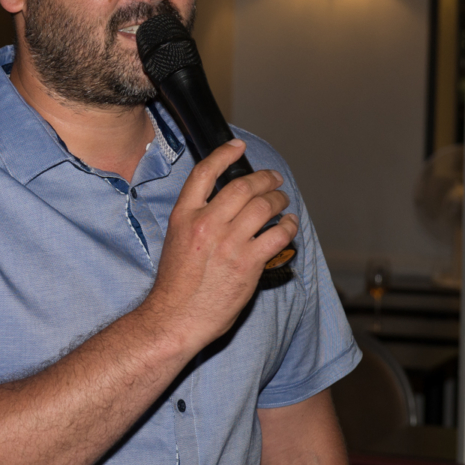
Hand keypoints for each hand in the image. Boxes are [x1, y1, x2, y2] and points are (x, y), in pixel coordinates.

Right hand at [142, 140, 296, 350]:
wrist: (176, 317)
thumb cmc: (176, 285)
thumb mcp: (177, 241)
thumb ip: (197, 219)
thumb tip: (226, 206)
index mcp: (184, 216)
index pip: (205, 173)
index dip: (224, 155)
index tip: (238, 147)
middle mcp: (206, 224)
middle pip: (242, 186)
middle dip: (264, 179)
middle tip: (274, 179)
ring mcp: (228, 243)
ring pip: (264, 207)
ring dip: (278, 200)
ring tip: (282, 202)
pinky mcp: (248, 262)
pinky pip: (277, 235)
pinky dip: (288, 227)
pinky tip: (288, 227)